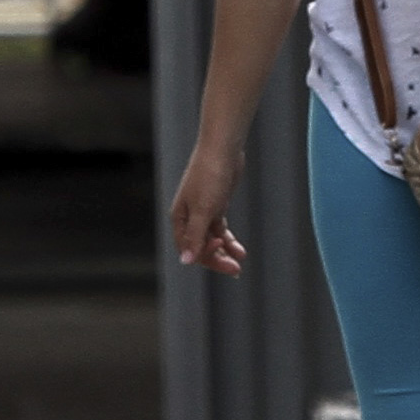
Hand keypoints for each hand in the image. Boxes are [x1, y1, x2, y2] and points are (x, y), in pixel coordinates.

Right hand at [167, 138, 248, 275]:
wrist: (222, 149)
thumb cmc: (209, 176)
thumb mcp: (203, 210)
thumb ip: (195, 236)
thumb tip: (185, 262)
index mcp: (179, 218)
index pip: (188, 248)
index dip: (204, 255)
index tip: (221, 248)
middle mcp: (188, 217)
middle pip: (200, 247)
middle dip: (217, 259)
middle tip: (235, 270)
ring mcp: (203, 211)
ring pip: (211, 240)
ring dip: (224, 252)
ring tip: (239, 263)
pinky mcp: (216, 205)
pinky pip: (220, 229)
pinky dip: (229, 240)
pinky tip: (239, 250)